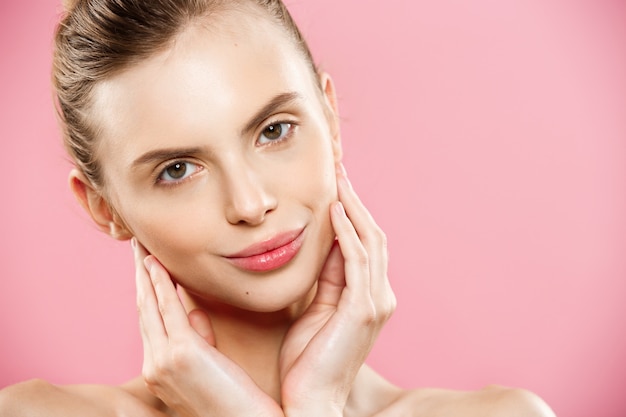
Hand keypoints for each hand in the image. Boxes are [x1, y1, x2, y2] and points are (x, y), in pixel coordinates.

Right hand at [133, 240, 282, 416]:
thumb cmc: (235, 400)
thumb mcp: (211, 367)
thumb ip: (201, 339)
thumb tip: (196, 312)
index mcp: (159, 370)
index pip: (150, 322)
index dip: (147, 291)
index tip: (147, 266)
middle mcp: (154, 366)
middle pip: (143, 310)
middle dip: (140, 276)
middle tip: (137, 247)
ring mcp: (163, 361)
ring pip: (150, 305)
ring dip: (145, 272)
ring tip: (142, 246)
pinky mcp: (181, 354)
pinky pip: (168, 308)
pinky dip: (162, 283)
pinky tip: (157, 263)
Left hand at [279, 164, 395, 416]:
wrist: (310, 400)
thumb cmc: (307, 360)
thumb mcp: (314, 309)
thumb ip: (325, 279)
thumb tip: (325, 243)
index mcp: (367, 297)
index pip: (364, 243)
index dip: (352, 211)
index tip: (335, 183)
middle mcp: (378, 296)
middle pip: (373, 236)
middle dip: (356, 200)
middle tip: (338, 169)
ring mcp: (375, 303)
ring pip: (370, 242)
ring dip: (353, 208)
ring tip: (338, 179)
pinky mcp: (363, 310)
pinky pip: (357, 261)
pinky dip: (348, 234)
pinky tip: (335, 211)